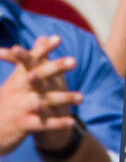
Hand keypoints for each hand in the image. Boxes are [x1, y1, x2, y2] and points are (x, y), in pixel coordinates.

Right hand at [0, 36, 81, 154]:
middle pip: (38, 76)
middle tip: (75, 61)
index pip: (30, 60)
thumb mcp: (16, 81)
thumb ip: (32, 59)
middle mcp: (18, 90)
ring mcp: (21, 108)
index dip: (43, 49)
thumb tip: (44, 37)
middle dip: (56, 67)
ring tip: (81, 97)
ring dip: (64, 99)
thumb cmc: (8, 102)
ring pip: (45, 101)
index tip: (57, 38)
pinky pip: (43, 124)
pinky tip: (71, 121)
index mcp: (17, 79)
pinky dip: (57, 123)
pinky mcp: (23, 125)